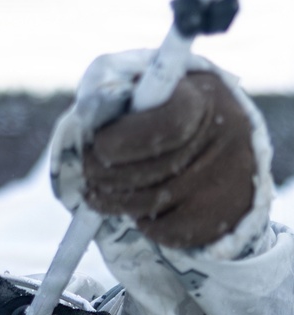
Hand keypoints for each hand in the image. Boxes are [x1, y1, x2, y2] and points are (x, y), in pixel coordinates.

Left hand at [78, 62, 255, 248]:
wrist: (222, 130)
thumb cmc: (165, 104)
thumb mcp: (145, 83)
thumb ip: (115, 95)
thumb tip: (86, 120)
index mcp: (201, 100)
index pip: (162, 128)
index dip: (118, 142)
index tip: (96, 145)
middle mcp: (223, 139)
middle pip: (149, 172)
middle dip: (105, 175)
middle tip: (89, 171)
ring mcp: (228, 180)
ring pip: (151, 204)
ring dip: (114, 201)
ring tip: (99, 191)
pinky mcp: (225, 212)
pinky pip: (170, 232)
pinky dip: (144, 225)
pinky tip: (136, 210)